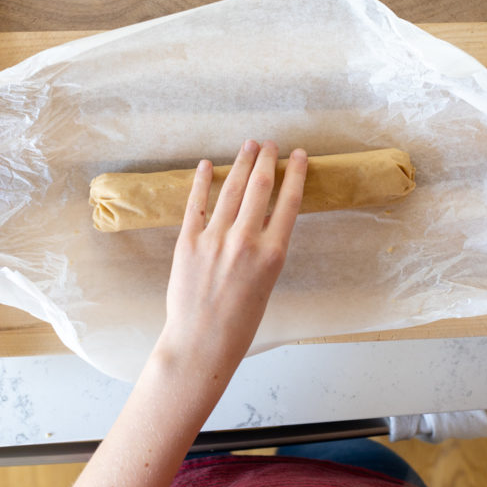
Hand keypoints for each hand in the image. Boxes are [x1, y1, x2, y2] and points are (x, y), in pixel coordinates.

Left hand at [153, 139, 306, 389]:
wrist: (202, 343)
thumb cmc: (240, 323)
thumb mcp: (268, 284)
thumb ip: (266, 250)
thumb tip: (262, 221)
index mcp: (273, 254)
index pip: (289, 201)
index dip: (295, 173)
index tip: (298, 155)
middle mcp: (246, 241)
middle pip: (260, 186)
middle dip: (267, 159)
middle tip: (270, 144)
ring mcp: (215, 239)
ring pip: (232, 189)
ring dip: (241, 162)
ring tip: (248, 145)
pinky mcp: (188, 242)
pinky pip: (197, 204)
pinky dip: (202, 181)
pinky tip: (207, 165)